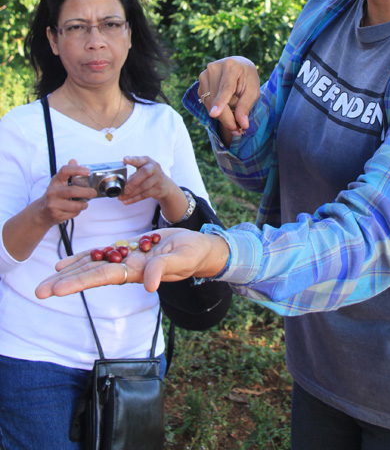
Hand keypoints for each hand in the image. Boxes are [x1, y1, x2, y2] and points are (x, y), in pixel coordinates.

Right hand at [2, 159, 97, 262]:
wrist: (42, 212)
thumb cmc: (55, 195)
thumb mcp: (59, 182)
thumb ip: (68, 172)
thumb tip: (73, 160)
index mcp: (56, 181)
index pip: (65, 171)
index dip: (77, 169)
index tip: (87, 171)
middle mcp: (53, 191)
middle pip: (72, 191)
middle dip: (86, 192)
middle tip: (93, 192)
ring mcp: (53, 204)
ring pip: (75, 205)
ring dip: (83, 204)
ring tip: (85, 203)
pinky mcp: (56, 214)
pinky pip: (73, 213)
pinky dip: (77, 212)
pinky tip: (75, 209)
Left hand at [35, 228, 229, 297]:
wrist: (200, 249)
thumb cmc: (194, 254)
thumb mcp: (182, 259)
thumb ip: (165, 268)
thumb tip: (149, 285)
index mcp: (136, 271)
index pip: (101, 277)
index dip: (78, 282)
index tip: (56, 289)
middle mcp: (127, 268)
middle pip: (90, 274)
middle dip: (65, 282)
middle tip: (39, 291)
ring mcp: (127, 259)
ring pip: (93, 264)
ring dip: (70, 271)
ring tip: (47, 278)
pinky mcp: (130, 249)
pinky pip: (103, 254)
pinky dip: (85, 257)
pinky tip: (69, 261)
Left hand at [120, 156, 189, 222]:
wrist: (165, 185)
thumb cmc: (149, 176)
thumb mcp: (142, 171)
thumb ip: (133, 176)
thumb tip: (121, 185)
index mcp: (147, 161)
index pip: (140, 159)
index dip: (132, 160)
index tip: (125, 159)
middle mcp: (154, 168)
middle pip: (145, 172)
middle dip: (133, 182)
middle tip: (125, 190)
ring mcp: (158, 178)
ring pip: (144, 186)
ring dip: (132, 193)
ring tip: (122, 197)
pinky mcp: (158, 189)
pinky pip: (145, 195)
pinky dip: (134, 199)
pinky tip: (127, 201)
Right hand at [198, 56, 259, 143]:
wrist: (237, 66)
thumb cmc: (247, 78)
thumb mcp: (253, 91)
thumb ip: (246, 106)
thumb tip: (242, 124)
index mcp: (231, 66)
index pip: (226, 88)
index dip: (220, 102)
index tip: (214, 114)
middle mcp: (214, 68)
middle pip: (217, 100)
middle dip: (227, 118)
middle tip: (238, 130)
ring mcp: (204, 75)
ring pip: (209, 104)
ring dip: (221, 116)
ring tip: (235, 120)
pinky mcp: (200, 83)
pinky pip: (206, 103)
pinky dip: (216, 110)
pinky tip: (225, 108)